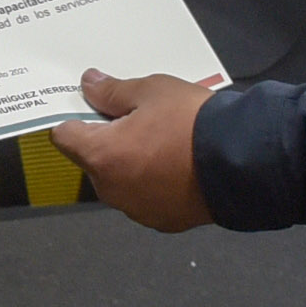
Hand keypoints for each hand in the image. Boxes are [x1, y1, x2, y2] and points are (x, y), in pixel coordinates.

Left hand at [46, 71, 213, 231]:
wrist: (242, 162)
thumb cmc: (194, 124)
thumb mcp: (152, 91)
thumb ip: (113, 91)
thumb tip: (90, 85)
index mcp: (101, 155)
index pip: (63, 137)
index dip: (75, 119)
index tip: (90, 108)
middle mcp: (111, 189)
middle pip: (93, 160)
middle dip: (108, 141)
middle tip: (138, 119)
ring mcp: (136, 209)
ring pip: (119, 181)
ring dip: (131, 164)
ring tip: (164, 142)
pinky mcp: (161, 221)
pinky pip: (145, 197)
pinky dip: (153, 183)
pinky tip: (177, 165)